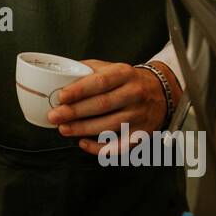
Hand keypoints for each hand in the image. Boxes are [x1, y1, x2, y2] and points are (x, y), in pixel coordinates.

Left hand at [46, 59, 170, 154]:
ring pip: (109, 125)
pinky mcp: (141, 133)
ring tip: (64, 129)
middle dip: (75, 112)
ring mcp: (139, 115)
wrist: (161, 92)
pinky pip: (119, 145)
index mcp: (124, 74)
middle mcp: (135, 93)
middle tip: (55, 116)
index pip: (101, 81)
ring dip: (83, 129)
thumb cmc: (127, 81)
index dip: (80, 90)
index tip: (62, 97)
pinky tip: (83, 143)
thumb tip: (60, 77)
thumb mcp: (112, 67)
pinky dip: (100, 147)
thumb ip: (88, 70)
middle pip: (102, 105)